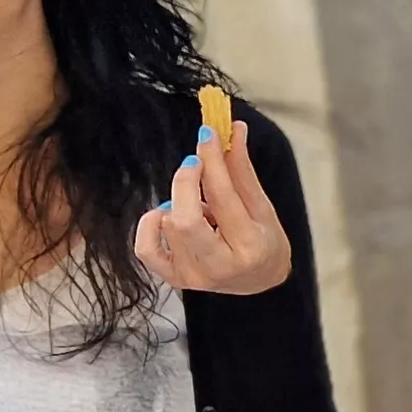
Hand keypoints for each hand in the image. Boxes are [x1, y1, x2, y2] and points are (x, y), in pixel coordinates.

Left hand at [133, 117, 290, 293]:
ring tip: (200, 205)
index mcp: (249, 247)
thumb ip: (241, 170)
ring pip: (168, 224)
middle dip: (186, 180)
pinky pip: (146, 248)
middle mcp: (219, 267)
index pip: (222, 196)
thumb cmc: (265, 243)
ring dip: (180, 202)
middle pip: (185, 218)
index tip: (207, 134)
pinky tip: (167, 214)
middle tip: (195, 161)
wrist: (259, 282)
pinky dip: (151, 224)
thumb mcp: (262, 206)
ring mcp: (192, 276)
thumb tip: (233, 129)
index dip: (212, 160)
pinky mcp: (174, 279)